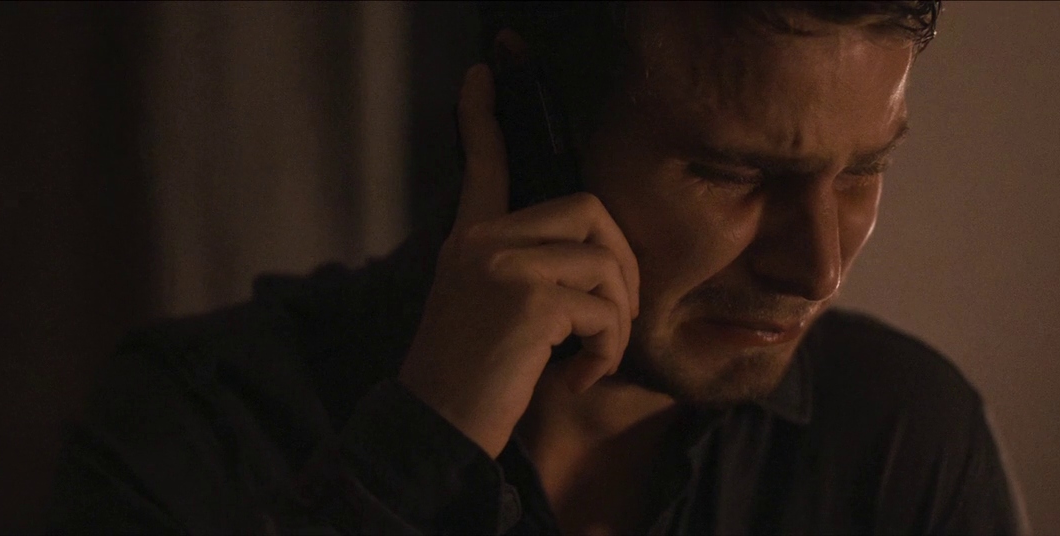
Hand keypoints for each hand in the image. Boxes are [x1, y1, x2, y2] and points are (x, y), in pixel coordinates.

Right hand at [397, 64, 639, 458]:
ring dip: (619, 318)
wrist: (435, 428)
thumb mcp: (482, 311)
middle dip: (624, 261)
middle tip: (618, 315)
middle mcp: (483, 244)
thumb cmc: (467, 381)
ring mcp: (505, 267)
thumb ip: (522, 273)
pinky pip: (604, 311)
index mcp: (469, 243)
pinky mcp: (529, 301)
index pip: (483, 169)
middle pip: (587, 208)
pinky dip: (606, 351)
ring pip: (605, 261)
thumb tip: (593, 262)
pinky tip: (577, 380)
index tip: (480, 76)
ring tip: (594, 357)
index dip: (483, 121)